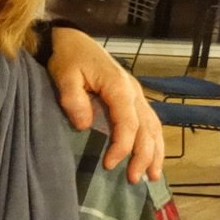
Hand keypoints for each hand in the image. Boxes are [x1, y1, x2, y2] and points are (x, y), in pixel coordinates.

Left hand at [48, 27, 163, 182]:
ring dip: (155, 152)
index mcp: (118, 87)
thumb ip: (73, 100)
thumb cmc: (67, 58)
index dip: (122, 147)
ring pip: (154, 126)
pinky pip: (150, 120)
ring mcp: (136, 93)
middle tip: (132, 179)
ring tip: (151, 176)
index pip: (127, 123)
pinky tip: (152, 156)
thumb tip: (84, 126)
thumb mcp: (64, 76)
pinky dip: (154, 140)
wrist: (72, 39)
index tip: (110, 165)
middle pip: (146, 129)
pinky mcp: (133, 95)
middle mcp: (134, 91)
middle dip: (142, 157)